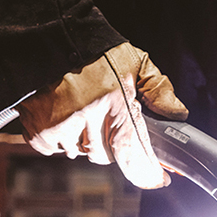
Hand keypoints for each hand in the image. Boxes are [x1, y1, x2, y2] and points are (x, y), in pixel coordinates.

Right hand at [18, 42, 188, 188]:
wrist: (46, 37)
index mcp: (114, 101)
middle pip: (107, 155)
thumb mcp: (133, 60)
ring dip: (83, 139)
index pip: (134, 153)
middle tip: (104, 117)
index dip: (148, 173)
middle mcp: (87, 117)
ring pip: (81, 152)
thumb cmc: (91, 48)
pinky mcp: (39, 131)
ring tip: (79, 108)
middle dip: (110, 142)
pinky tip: (60, 113)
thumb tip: (177, 114)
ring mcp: (61, 127)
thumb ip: (157, 88)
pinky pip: (55, 149)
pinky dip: (59, 138)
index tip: (159, 179)